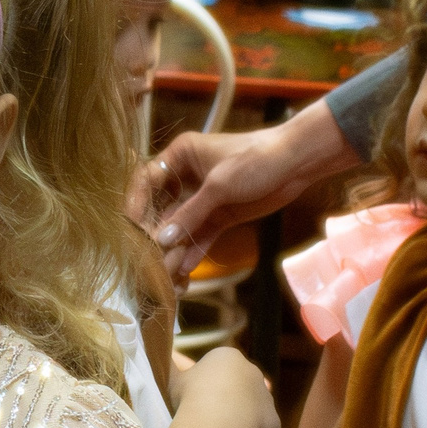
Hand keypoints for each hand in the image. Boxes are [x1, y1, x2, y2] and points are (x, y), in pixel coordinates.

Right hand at [130, 104, 357, 282]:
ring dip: (175, 248)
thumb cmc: (256, 158)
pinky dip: (194, 251)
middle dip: (155, 234)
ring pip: (181, 226)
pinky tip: (185, 270)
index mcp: (181, 156)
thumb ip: (190, 213)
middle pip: (161, 208)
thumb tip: (162, 240)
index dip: (135, 203)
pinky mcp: (220, 214)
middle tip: (148, 258)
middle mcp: (187, 176)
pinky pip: (200, 235)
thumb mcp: (219, 186)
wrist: (296, 162)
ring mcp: (204, 198)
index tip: (130, 228)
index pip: (146, 180)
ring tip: (167, 272)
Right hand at [180, 345, 281, 427]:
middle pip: (238, 388)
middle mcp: (252, 371)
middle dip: (226, 402)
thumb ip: (176, 371)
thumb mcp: (175, 379)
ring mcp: (266, 396)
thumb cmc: (191, 395)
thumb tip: (168, 361)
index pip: (220, 370)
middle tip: (207, 419)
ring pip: (251, 409)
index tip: (195, 402)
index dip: (206, 388)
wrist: (215, 420)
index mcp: (228, 357)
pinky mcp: (274, 420)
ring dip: (239, 420)